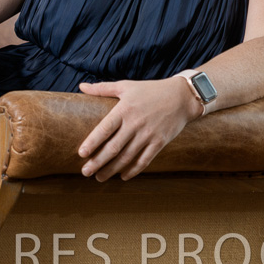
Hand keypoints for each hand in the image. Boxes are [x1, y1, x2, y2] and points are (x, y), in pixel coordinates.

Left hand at [76, 77, 202, 181]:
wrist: (181, 97)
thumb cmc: (150, 90)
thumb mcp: (126, 86)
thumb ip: (102, 88)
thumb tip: (81, 86)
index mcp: (125, 109)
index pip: (105, 128)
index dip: (92, 142)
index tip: (81, 154)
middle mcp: (135, 123)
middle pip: (113, 147)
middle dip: (98, 162)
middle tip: (85, 172)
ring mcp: (148, 135)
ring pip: (127, 157)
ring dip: (112, 169)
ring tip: (99, 177)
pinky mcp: (159, 143)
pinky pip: (144, 160)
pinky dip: (133, 171)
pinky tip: (123, 176)